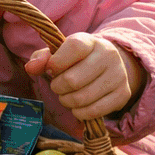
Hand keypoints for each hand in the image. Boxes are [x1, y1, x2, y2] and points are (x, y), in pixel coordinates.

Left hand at [24, 33, 145, 120]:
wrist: (107, 66)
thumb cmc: (75, 61)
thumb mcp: (58, 54)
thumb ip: (42, 59)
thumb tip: (30, 67)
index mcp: (90, 41)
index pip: (73, 48)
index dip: (56, 63)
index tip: (52, 69)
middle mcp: (109, 55)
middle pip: (72, 80)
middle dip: (58, 87)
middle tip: (58, 86)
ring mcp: (119, 75)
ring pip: (82, 98)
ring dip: (67, 101)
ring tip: (67, 96)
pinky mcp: (123, 94)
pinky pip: (94, 111)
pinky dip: (80, 113)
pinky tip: (78, 106)